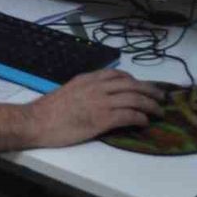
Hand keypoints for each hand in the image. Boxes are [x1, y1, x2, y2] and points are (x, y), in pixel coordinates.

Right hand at [24, 70, 163, 147]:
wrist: (36, 121)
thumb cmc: (48, 111)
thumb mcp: (68, 91)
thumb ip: (84, 90)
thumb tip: (96, 97)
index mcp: (87, 79)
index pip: (117, 74)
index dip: (133, 80)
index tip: (141, 86)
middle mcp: (97, 87)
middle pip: (131, 84)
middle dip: (149, 90)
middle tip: (160, 97)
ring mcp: (101, 102)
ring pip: (134, 98)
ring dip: (150, 105)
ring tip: (159, 111)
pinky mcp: (102, 118)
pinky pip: (129, 115)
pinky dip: (140, 117)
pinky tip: (145, 122)